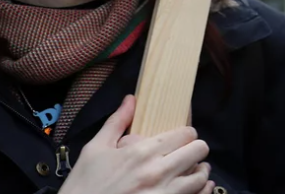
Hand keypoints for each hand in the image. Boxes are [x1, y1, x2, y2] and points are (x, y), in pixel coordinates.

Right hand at [60, 95, 213, 193]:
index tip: (180, 139)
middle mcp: (158, 172)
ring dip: (199, 172)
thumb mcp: (94, 150)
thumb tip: (131, 99)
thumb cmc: (83, 186)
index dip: (186, 134)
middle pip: (199, 150)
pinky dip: (200, 191)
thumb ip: (117, 122)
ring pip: (201, 177)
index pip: (186, 133)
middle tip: (186, 154)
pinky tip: (191, 189)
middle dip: (195, 149)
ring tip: (191, 172)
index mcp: (143, 152)